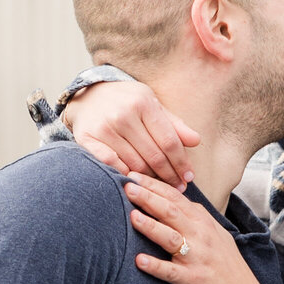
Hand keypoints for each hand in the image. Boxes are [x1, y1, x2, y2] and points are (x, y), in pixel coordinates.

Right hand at [61, 79, 197, 184]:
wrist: (89, 96)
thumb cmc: (128, 102)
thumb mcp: (152, 105)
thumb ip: (174, 124)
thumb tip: (196, 141)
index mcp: (143, 103)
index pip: (169, 141)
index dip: (181, 162)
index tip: (189, 177)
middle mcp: (123, 115)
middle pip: (154, 156)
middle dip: (169, 175)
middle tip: (178, 187)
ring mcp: (104, 128)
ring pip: (135, 164)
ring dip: (150, 179)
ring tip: (160, 186)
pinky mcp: (87, 139)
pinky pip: (112, 165)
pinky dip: (126, 175)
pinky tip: (136, 181)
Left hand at [125, 175, 273, 283]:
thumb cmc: (226, 265)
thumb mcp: (216, 233)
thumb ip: (195, 217)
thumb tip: (175, 200)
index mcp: (203, 221)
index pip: (175, 196)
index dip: (153, 184)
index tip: (132, 175)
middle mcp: (200, 235)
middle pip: (170, 211)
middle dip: (147, 197)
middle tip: (126, 186)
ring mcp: (196, 257)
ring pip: (170, 237)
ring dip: (150, 226)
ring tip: (132, 216)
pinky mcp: (192, 280)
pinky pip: (171, 272)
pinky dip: (155, 266)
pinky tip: (139, 260)